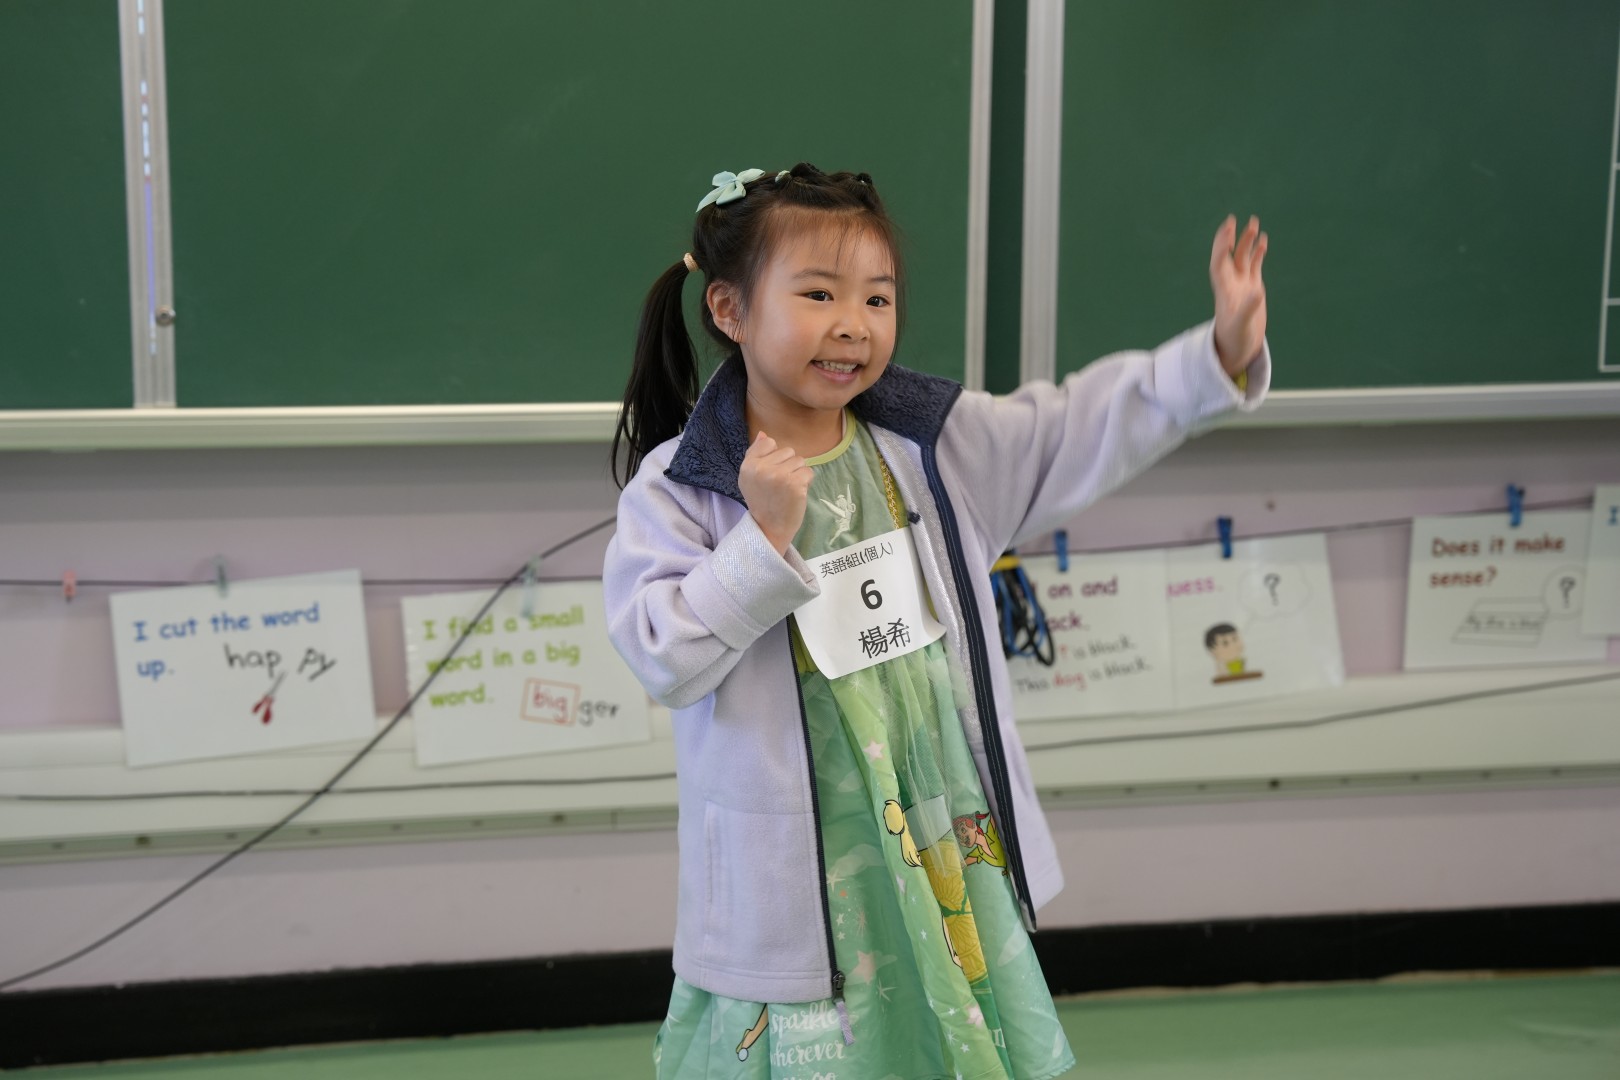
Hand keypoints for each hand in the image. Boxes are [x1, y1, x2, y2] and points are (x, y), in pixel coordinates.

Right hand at [738, 432, 812, 554]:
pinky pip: (808, 472)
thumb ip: (755, 454)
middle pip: (787, 451)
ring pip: (799, 460)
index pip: (770, 443)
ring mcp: (779, 476)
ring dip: (797, 474)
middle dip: (787, 466)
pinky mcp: (795, 484)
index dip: (774, 458)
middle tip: (779, 486)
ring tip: (787, 490)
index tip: (770, 475)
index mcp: (748, 465)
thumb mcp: (750, 477)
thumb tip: (763, 434)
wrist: (770, 527)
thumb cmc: (761, 500)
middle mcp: (762, 468)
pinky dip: (806, 482)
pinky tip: (796, 494)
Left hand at [1210, 214, 1267, 376]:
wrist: (1238, 348)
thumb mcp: (1242, 326)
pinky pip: (1253, 266)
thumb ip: (1249, 309)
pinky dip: (1258, 253)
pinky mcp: (1252, 288)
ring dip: (1246, 242)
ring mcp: (1242, 285)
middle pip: (1228, 256)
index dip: (1222, 247)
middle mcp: (1231, 284)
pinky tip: (1263, 240)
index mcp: (1225, 290)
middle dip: (1229, 238)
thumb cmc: (1236, 339)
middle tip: (1231, 219)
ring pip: (1242, 258)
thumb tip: (1257, 292)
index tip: (1227, 231)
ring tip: (1254, 223)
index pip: (1219, 263)